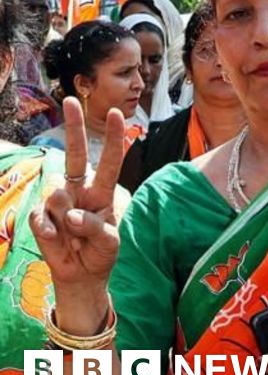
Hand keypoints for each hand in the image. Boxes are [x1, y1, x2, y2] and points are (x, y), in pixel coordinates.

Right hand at [29, 98, 126, 332]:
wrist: (81, 275)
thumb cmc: (101, 252)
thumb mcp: (109, 241)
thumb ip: (94, 226)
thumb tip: (70, 215)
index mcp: (102, 192)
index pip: (109, 162)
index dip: (114, 139)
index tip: (118, 114)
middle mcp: (80, 190)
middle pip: (74, 154)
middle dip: (74, 127)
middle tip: (71, 99)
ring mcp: (58, 202)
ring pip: (58, 195)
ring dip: (66, 220)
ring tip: (74, 237)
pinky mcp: (41, 217)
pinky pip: (42, 218)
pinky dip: (50, 233)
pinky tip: (58, 242)